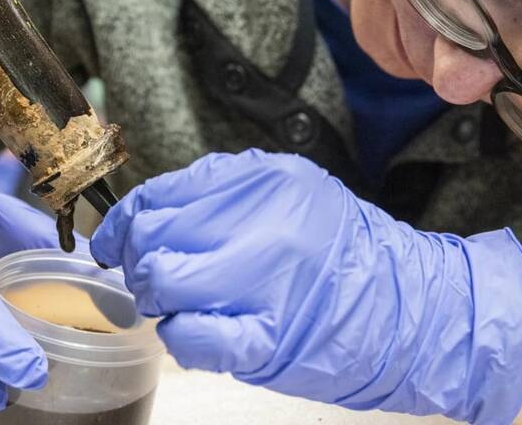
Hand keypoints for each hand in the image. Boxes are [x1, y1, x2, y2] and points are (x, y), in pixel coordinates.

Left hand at [91, 150, 521, 423]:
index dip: (122, 222)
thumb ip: (218, 193)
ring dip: (157, 299)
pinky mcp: (268, 341)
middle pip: (153, 237)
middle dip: (138, 261)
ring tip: (180, 302)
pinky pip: (188, 337)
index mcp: (262, 180)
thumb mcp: (286, 192)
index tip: (111, 241)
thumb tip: (141, 215)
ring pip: (162, 284)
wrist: (409, 308)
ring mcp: (265, 283)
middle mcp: (262, 225)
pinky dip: (178, 335)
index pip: (160, 194)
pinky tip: (194, 330)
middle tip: (152, 275)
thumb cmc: (338, 250)